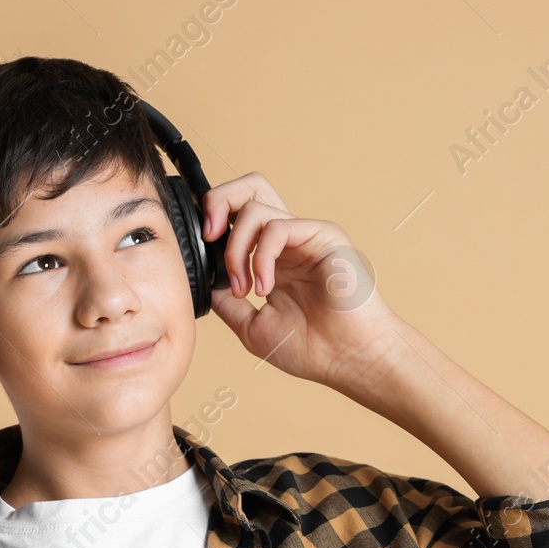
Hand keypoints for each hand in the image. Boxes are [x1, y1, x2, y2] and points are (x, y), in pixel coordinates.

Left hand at [200, 172, 404, 390]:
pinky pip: (277, 228)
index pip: (238, 216)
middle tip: (209, 235)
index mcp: (272, 258)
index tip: (200, 255)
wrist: (347, 359)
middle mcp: (287, 241)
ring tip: (246, 290)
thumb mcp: (251, 326)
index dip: (213, 224)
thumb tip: (204, 281)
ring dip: (236, 250)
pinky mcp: (323, 235)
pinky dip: (260, 258)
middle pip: (249, 189)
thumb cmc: (312, 348)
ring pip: (255, 208)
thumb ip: (226, 300)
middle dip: (218, 201)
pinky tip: (264, 289)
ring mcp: (305, 235)